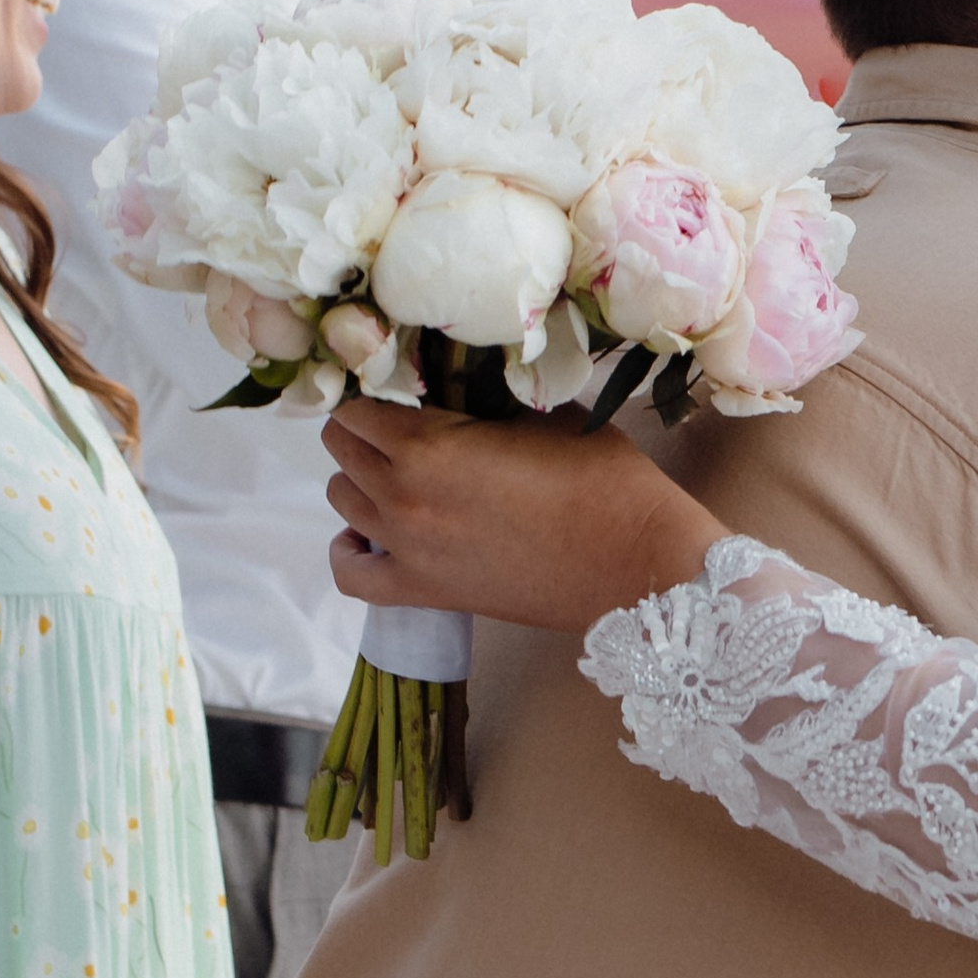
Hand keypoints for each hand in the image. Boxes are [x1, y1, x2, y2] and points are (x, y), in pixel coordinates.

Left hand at [323, 403, 728, 634]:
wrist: (635, 564)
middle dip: (365, 428)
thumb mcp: (544, 414)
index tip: (403, 387)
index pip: (358, 406)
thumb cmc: (604, 481)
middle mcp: (403, 497)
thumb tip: (460, 385)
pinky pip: (351, 575)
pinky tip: (368, 534)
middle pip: (342, 449)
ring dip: (362, 478)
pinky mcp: (425, 592)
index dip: (376, 390)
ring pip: (342, 501)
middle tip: (404, 423)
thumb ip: (485, 399)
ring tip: (400, 470)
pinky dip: (349, 551)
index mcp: (428, 447)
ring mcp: (407, 551)